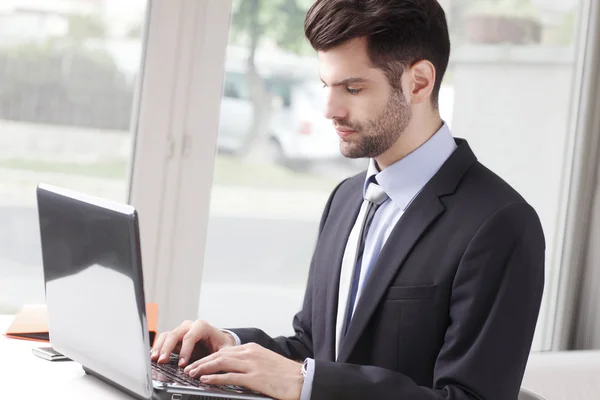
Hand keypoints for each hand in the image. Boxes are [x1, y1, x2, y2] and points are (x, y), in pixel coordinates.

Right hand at [151, 320, 235, 366]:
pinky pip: (164, 339)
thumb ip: (219, 356)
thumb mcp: (224, 349)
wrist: (218, 340)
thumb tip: (210, 366)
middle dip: (168, 348)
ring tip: (155, 359)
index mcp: (202, 326)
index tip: (182, 364)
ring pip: (167, 335)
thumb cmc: (221, 344)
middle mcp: (190, 326)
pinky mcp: (175, 337)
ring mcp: (181, 331)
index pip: (190, 336)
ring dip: (160, 347)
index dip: (185, 350)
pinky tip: (154, 356)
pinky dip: (158, 347)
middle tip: (163, 361)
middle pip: (175, 334)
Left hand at [184, 343, 303, 399]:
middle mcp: (250, 353)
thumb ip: (249, 362)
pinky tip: (206, 381)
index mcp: (252, 348)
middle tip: (189, 368)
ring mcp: (252, 365)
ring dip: (204, 368)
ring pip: (221, 363)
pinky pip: (230, 377)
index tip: (198, 363)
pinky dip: (215, 378)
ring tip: (192, 374)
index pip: (225, 350)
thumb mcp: (265, 362)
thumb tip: (234, 369)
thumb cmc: (285, 374)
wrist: (302, 379)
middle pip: (219, 355)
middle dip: (202, 362)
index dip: (209, 357)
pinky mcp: (255, 377)